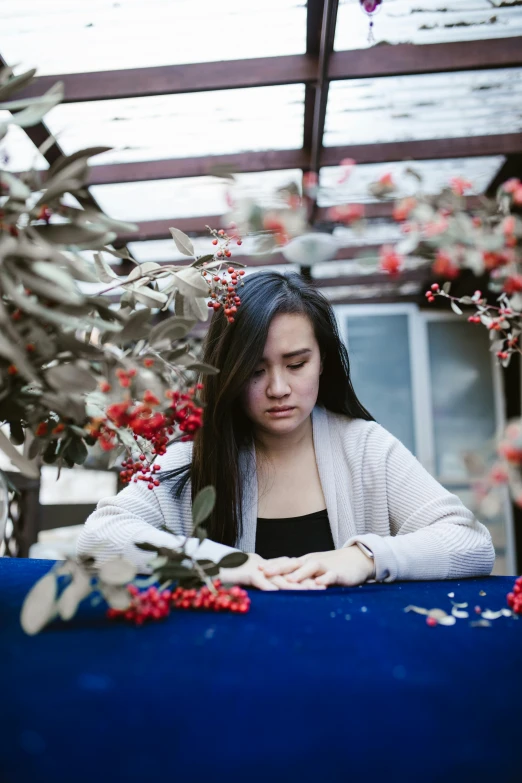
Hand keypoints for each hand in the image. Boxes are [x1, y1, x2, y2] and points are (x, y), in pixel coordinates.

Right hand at [220, 553, 325, 590]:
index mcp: (268, 568)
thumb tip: (276, 591)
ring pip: (280, 579)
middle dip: (307, 583)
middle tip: (324, 588)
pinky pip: (262, 582)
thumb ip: (264, 583)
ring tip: (311, 593)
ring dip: (296, 586)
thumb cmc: (232, 574)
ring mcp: (258, 569)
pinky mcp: (248, 573)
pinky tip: (283, 595)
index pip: (290, 575)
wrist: (214, 565)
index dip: (305, 580)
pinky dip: (272, 588)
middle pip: (290, 576)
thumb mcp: (251, 579)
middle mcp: (266, 567)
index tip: (322, 586)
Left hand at [260, 546, 374, 586]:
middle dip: (278, 567)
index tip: (255, 568)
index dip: (271, 565)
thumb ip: (299, 577)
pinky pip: (331, 576)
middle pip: (293, 563)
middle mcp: (312, 562)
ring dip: (300, 574)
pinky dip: (324, 579)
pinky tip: (319, 584)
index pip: (285, 562)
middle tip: (264, 572)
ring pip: (311, 568)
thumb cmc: (331, 568)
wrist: (356, 560)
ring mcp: (325, 566)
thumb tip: (280, 585)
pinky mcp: (338, 573)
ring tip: (288, 580)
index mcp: (304, 562)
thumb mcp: (313, 572)